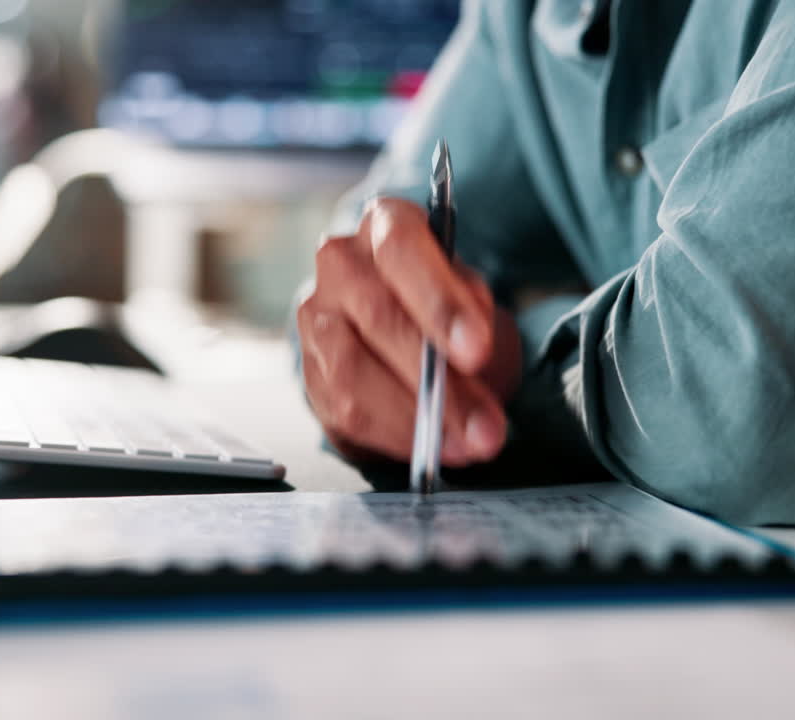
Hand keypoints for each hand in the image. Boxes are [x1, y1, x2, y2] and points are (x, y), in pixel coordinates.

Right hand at [297, 197, 521, 465]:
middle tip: (484, 425)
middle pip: (377, 314)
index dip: (438, 301)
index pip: (401, 249)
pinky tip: (430, 447)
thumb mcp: (473, 298)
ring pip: (353, 370)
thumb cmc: (443, 309)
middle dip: (437, 380)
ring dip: (415, 417)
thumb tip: (471, 353)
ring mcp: (315, 316)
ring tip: (466, 443)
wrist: (404, 334)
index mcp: (384, 224)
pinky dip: (394, 435)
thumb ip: (474, 314)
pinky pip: (344, 410)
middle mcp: (340, 263)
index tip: (476, 350)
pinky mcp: (309, 369)